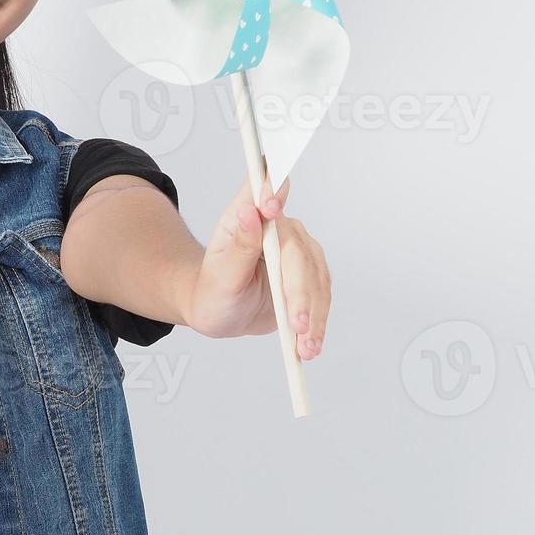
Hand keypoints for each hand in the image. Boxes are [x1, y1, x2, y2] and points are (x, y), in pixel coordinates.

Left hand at [187, 178, 331, 359]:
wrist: (223, 312)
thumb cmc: (213, 291)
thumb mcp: (219, 276)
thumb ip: (239, 246)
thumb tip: (250, 211)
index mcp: (245, 216)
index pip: (262, 190)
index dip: (271, 190)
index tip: (269, 207)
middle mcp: (276, 226)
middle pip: (297, 251)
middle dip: (299, 291)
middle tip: (296, 324)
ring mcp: (297, 248)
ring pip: (315, 276)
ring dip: (313, 313)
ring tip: (305, 344)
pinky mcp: (310, 271)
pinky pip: (322, 293)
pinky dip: (319, 319)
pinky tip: (312, 342)